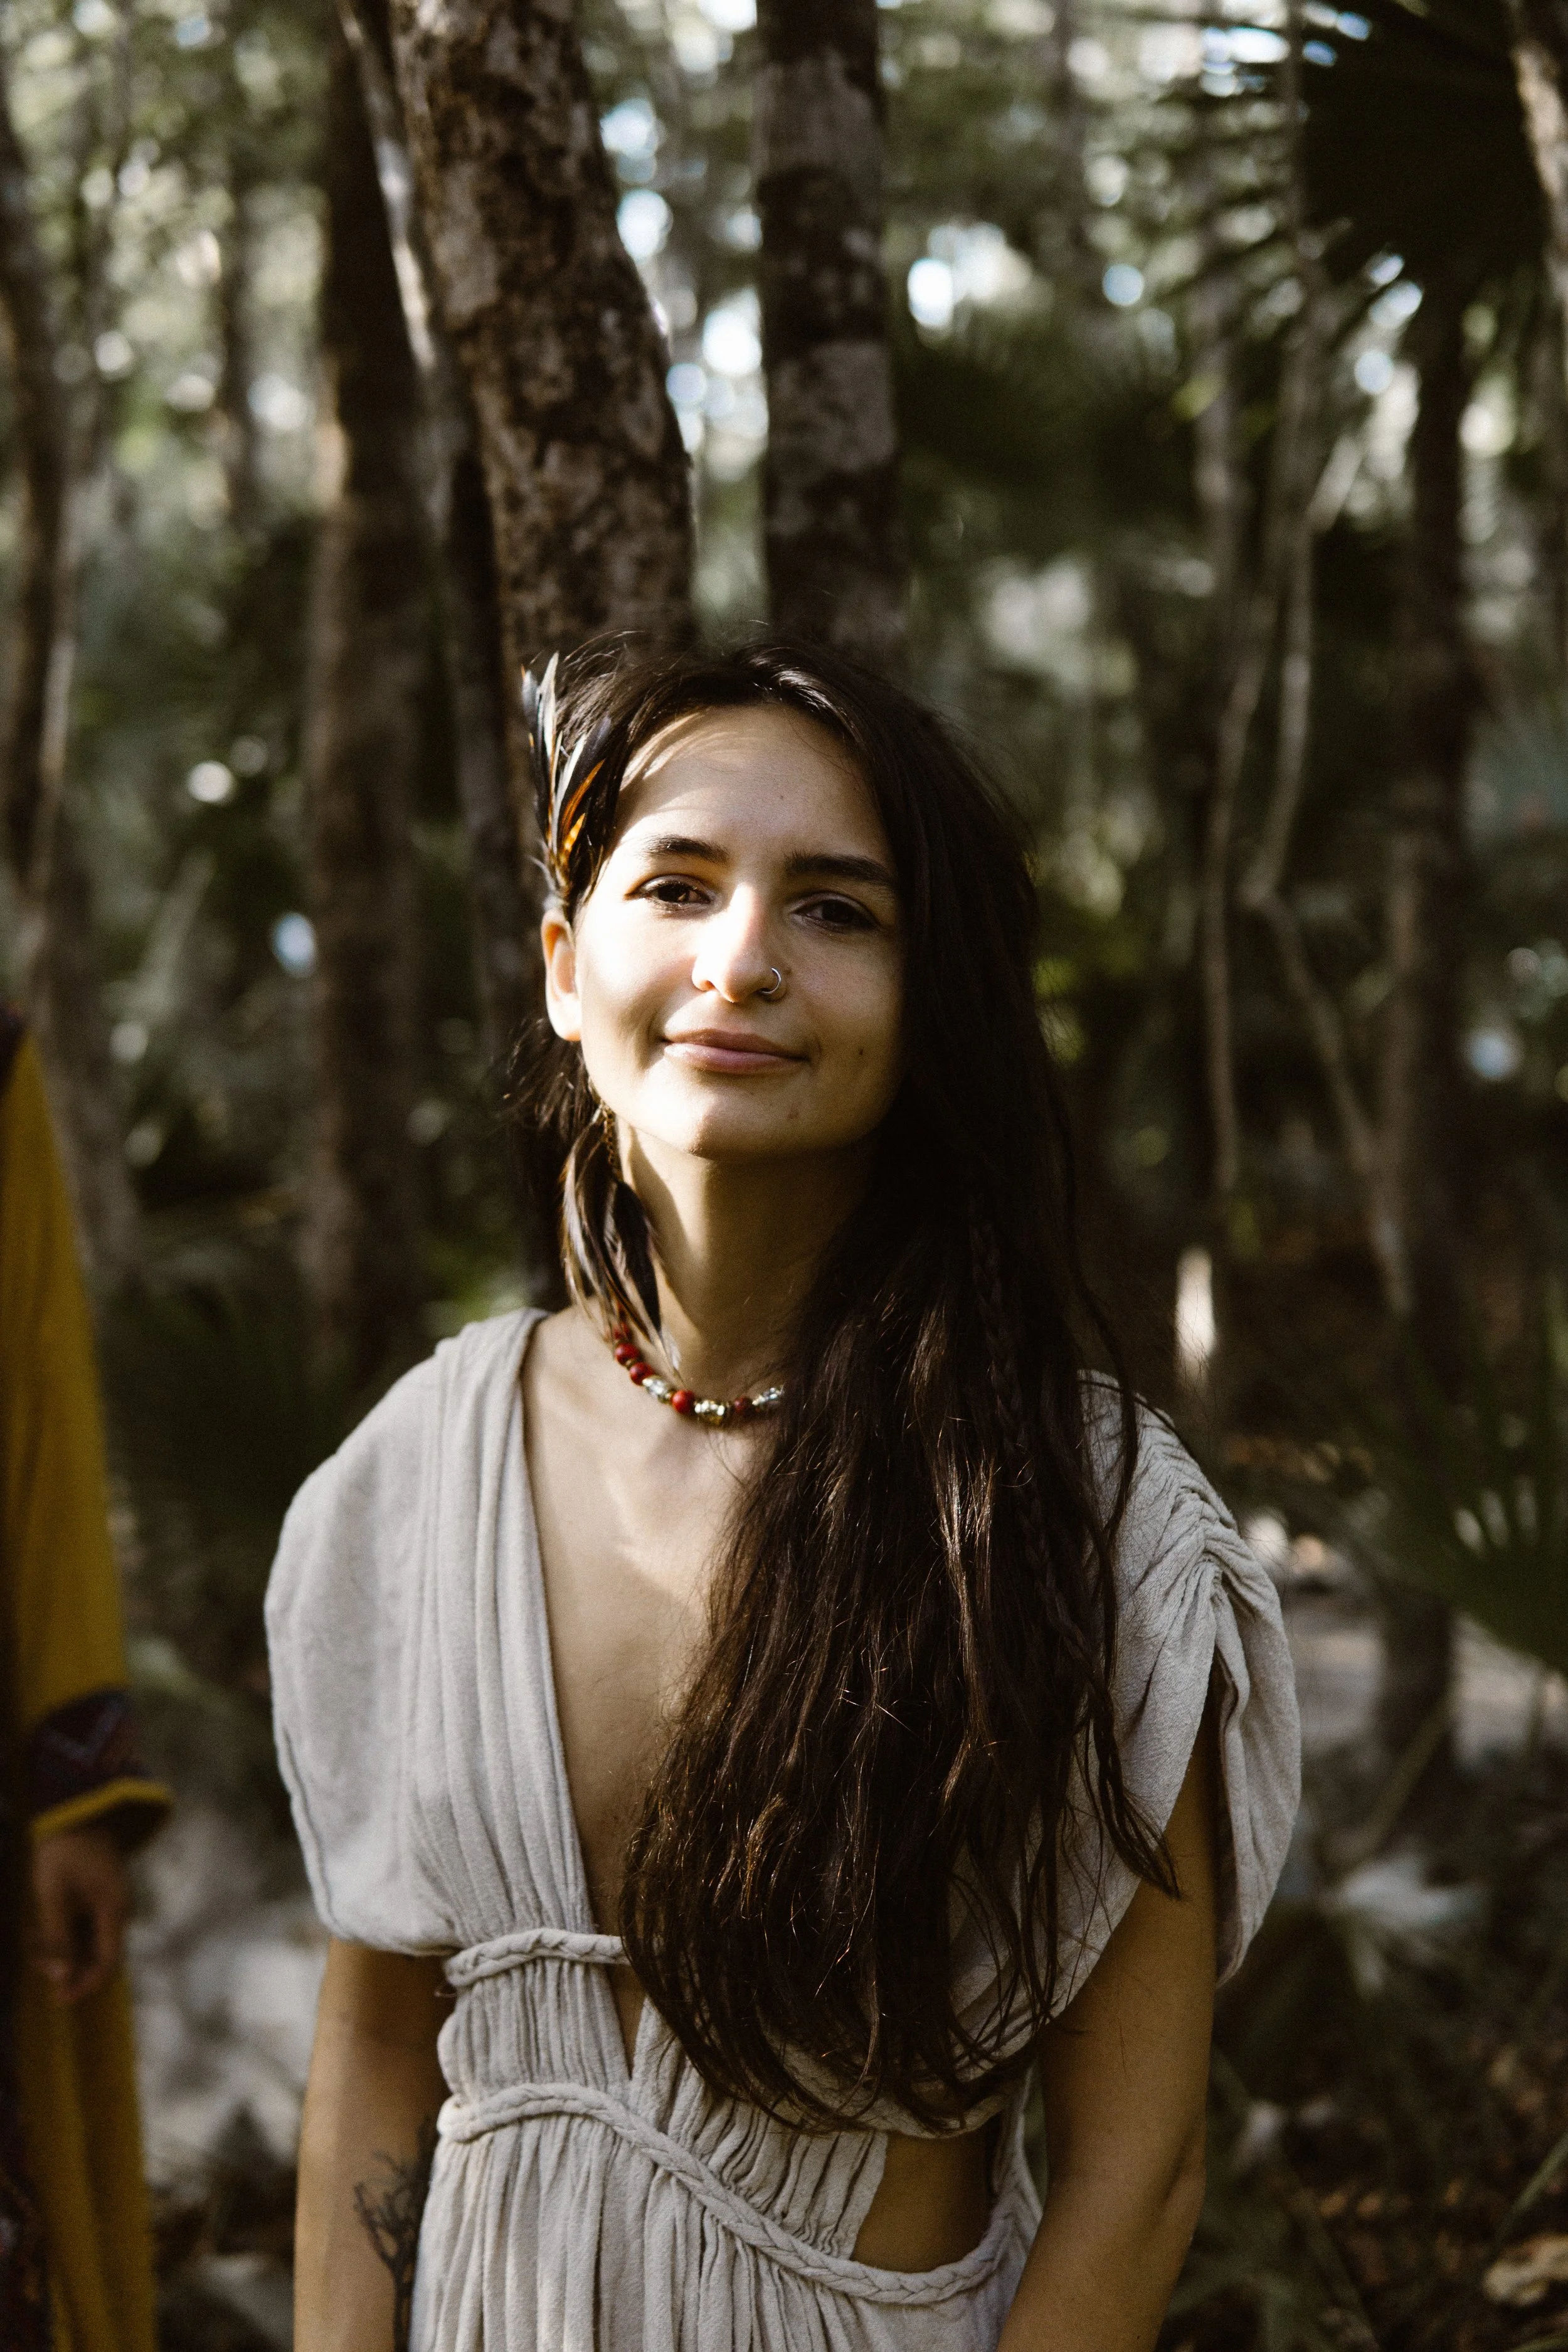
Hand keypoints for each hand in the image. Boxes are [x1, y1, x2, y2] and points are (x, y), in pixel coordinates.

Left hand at [29, 1823, 130, 2003]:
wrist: (78, 1812)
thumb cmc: (64, 1852)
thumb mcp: (53, 1896)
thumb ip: (58, 1938)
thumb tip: (62, 1978)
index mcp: (113, 1912)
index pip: (107, 1965)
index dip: (84, 1987)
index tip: (57, 1999)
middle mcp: (118, 1913)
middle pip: (96, 1958)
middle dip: (64, 1966)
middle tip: (34, 1962)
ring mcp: (110, 1906)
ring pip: (86, 1944)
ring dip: (59, 1949)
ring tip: (31, 1936)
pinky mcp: (99, 1899)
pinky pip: (83, 1928)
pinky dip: (61, 1934)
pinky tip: (40, 1925)